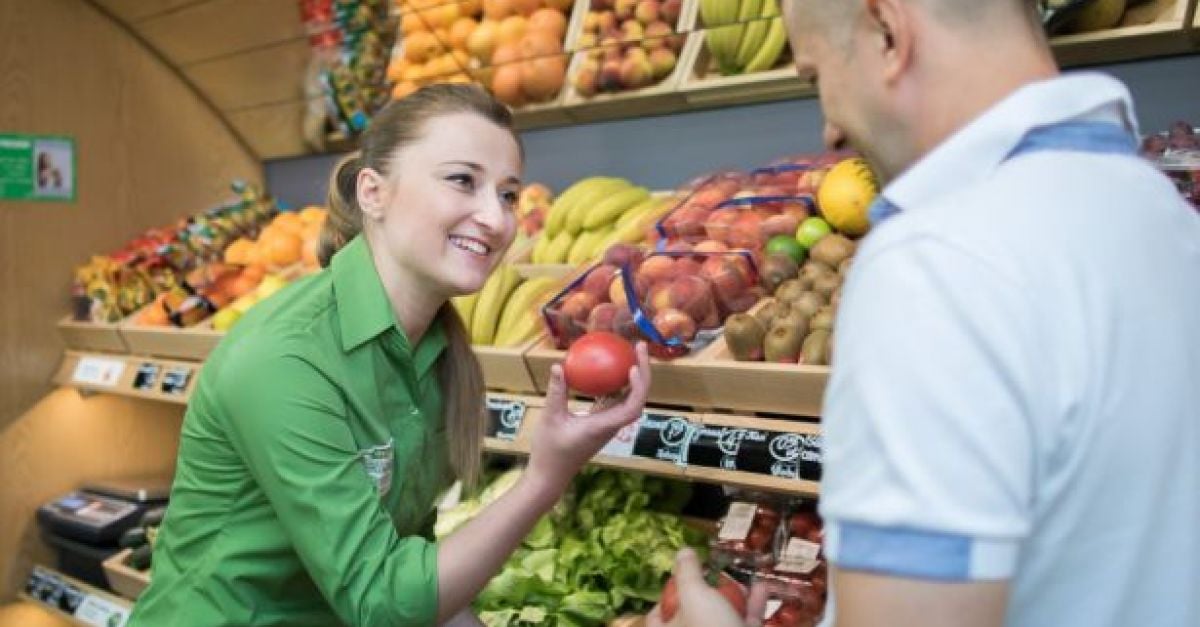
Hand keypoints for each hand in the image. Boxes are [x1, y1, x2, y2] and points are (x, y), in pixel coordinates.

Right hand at [525, 341, 650, 499]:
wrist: (550, 476)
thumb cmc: (550, 451)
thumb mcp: (550, 418)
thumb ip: (556, 392)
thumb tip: (557, 366)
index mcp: (603, 427)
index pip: (632, 407)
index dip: (639, 387)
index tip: (634, 367)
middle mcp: (610, 425)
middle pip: (637, 398)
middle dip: (643, 372)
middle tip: (638, 346)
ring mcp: (607, 425)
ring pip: (628, 399)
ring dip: (633, 377)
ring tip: (630, 352)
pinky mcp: (599, 424)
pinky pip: (613, 401)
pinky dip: (615, 385)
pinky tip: (608, 368)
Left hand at [647, 549, 768, 626]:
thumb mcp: (694, 594)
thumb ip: (688, 572)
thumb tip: (683, 552)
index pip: (656, 617)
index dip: (665, 597)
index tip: (679, 580)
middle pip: (694, 615)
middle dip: (709, 593)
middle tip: (716, 576)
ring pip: (723, 619)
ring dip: (735, 597)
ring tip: (744, 577)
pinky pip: (744, 624)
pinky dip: (752, 608)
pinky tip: (762, 588)